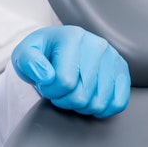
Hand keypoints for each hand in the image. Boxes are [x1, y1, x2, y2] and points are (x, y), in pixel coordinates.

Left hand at [11, 26, 130, 118]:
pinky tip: (91, 101)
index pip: (64, 82)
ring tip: (74, 93)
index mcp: (73, 37)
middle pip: (82, 95)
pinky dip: (103, 109)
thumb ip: (29, 62)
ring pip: (99, 103)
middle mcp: (97, 45)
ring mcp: (113, 58)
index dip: (50, 91)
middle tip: (59, 90)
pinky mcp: (122, 71)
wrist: (60, 48)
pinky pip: (118, 103)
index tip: (46, 84)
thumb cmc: (43, 54)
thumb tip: (47, 77)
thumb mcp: (25, 54)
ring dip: (82, 106)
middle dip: (65, 100)